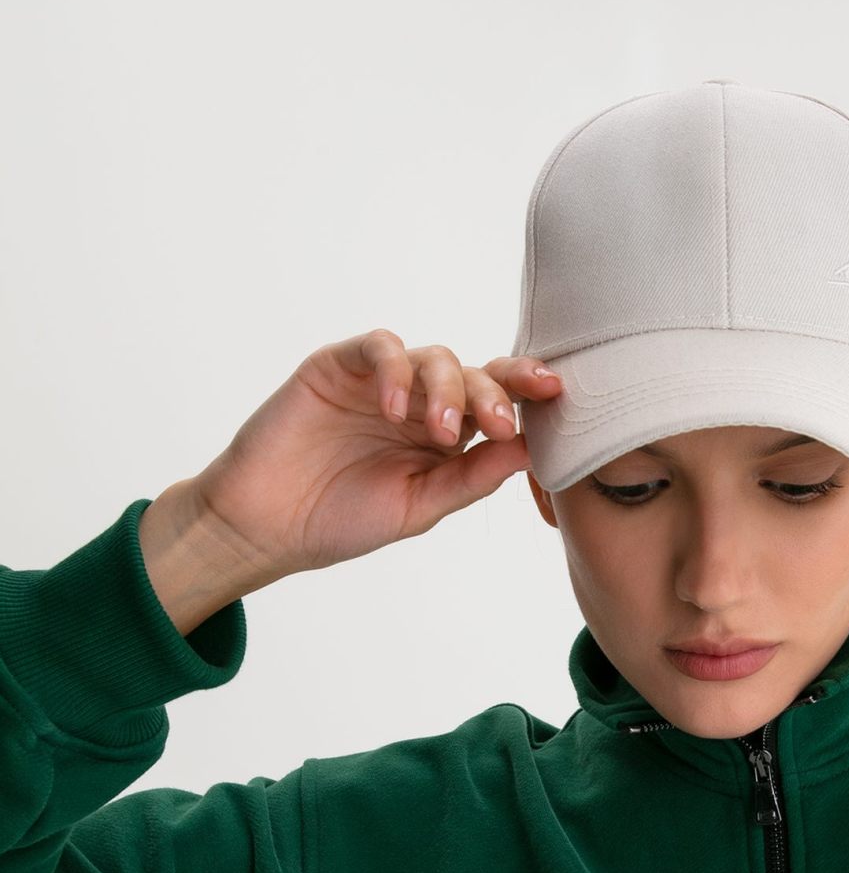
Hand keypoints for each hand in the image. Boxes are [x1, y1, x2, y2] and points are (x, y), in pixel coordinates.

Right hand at [182, 329, 562, 582]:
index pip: (498, 404)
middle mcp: (420, 402)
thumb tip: (529, 450)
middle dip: (498, 391)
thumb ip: (470, 479)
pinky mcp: (339, 365)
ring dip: (448, 389)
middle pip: (475, 374)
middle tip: (503, 421)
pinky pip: (380, 348)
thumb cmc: (341, 520)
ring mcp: (381, 381)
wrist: (267, 525)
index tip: (557, 396)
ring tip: (441, 432)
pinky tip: (396, 409)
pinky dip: (396, 371)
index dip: (527, 394)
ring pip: (434, 357)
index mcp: (446, 438)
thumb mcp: (418, 507)